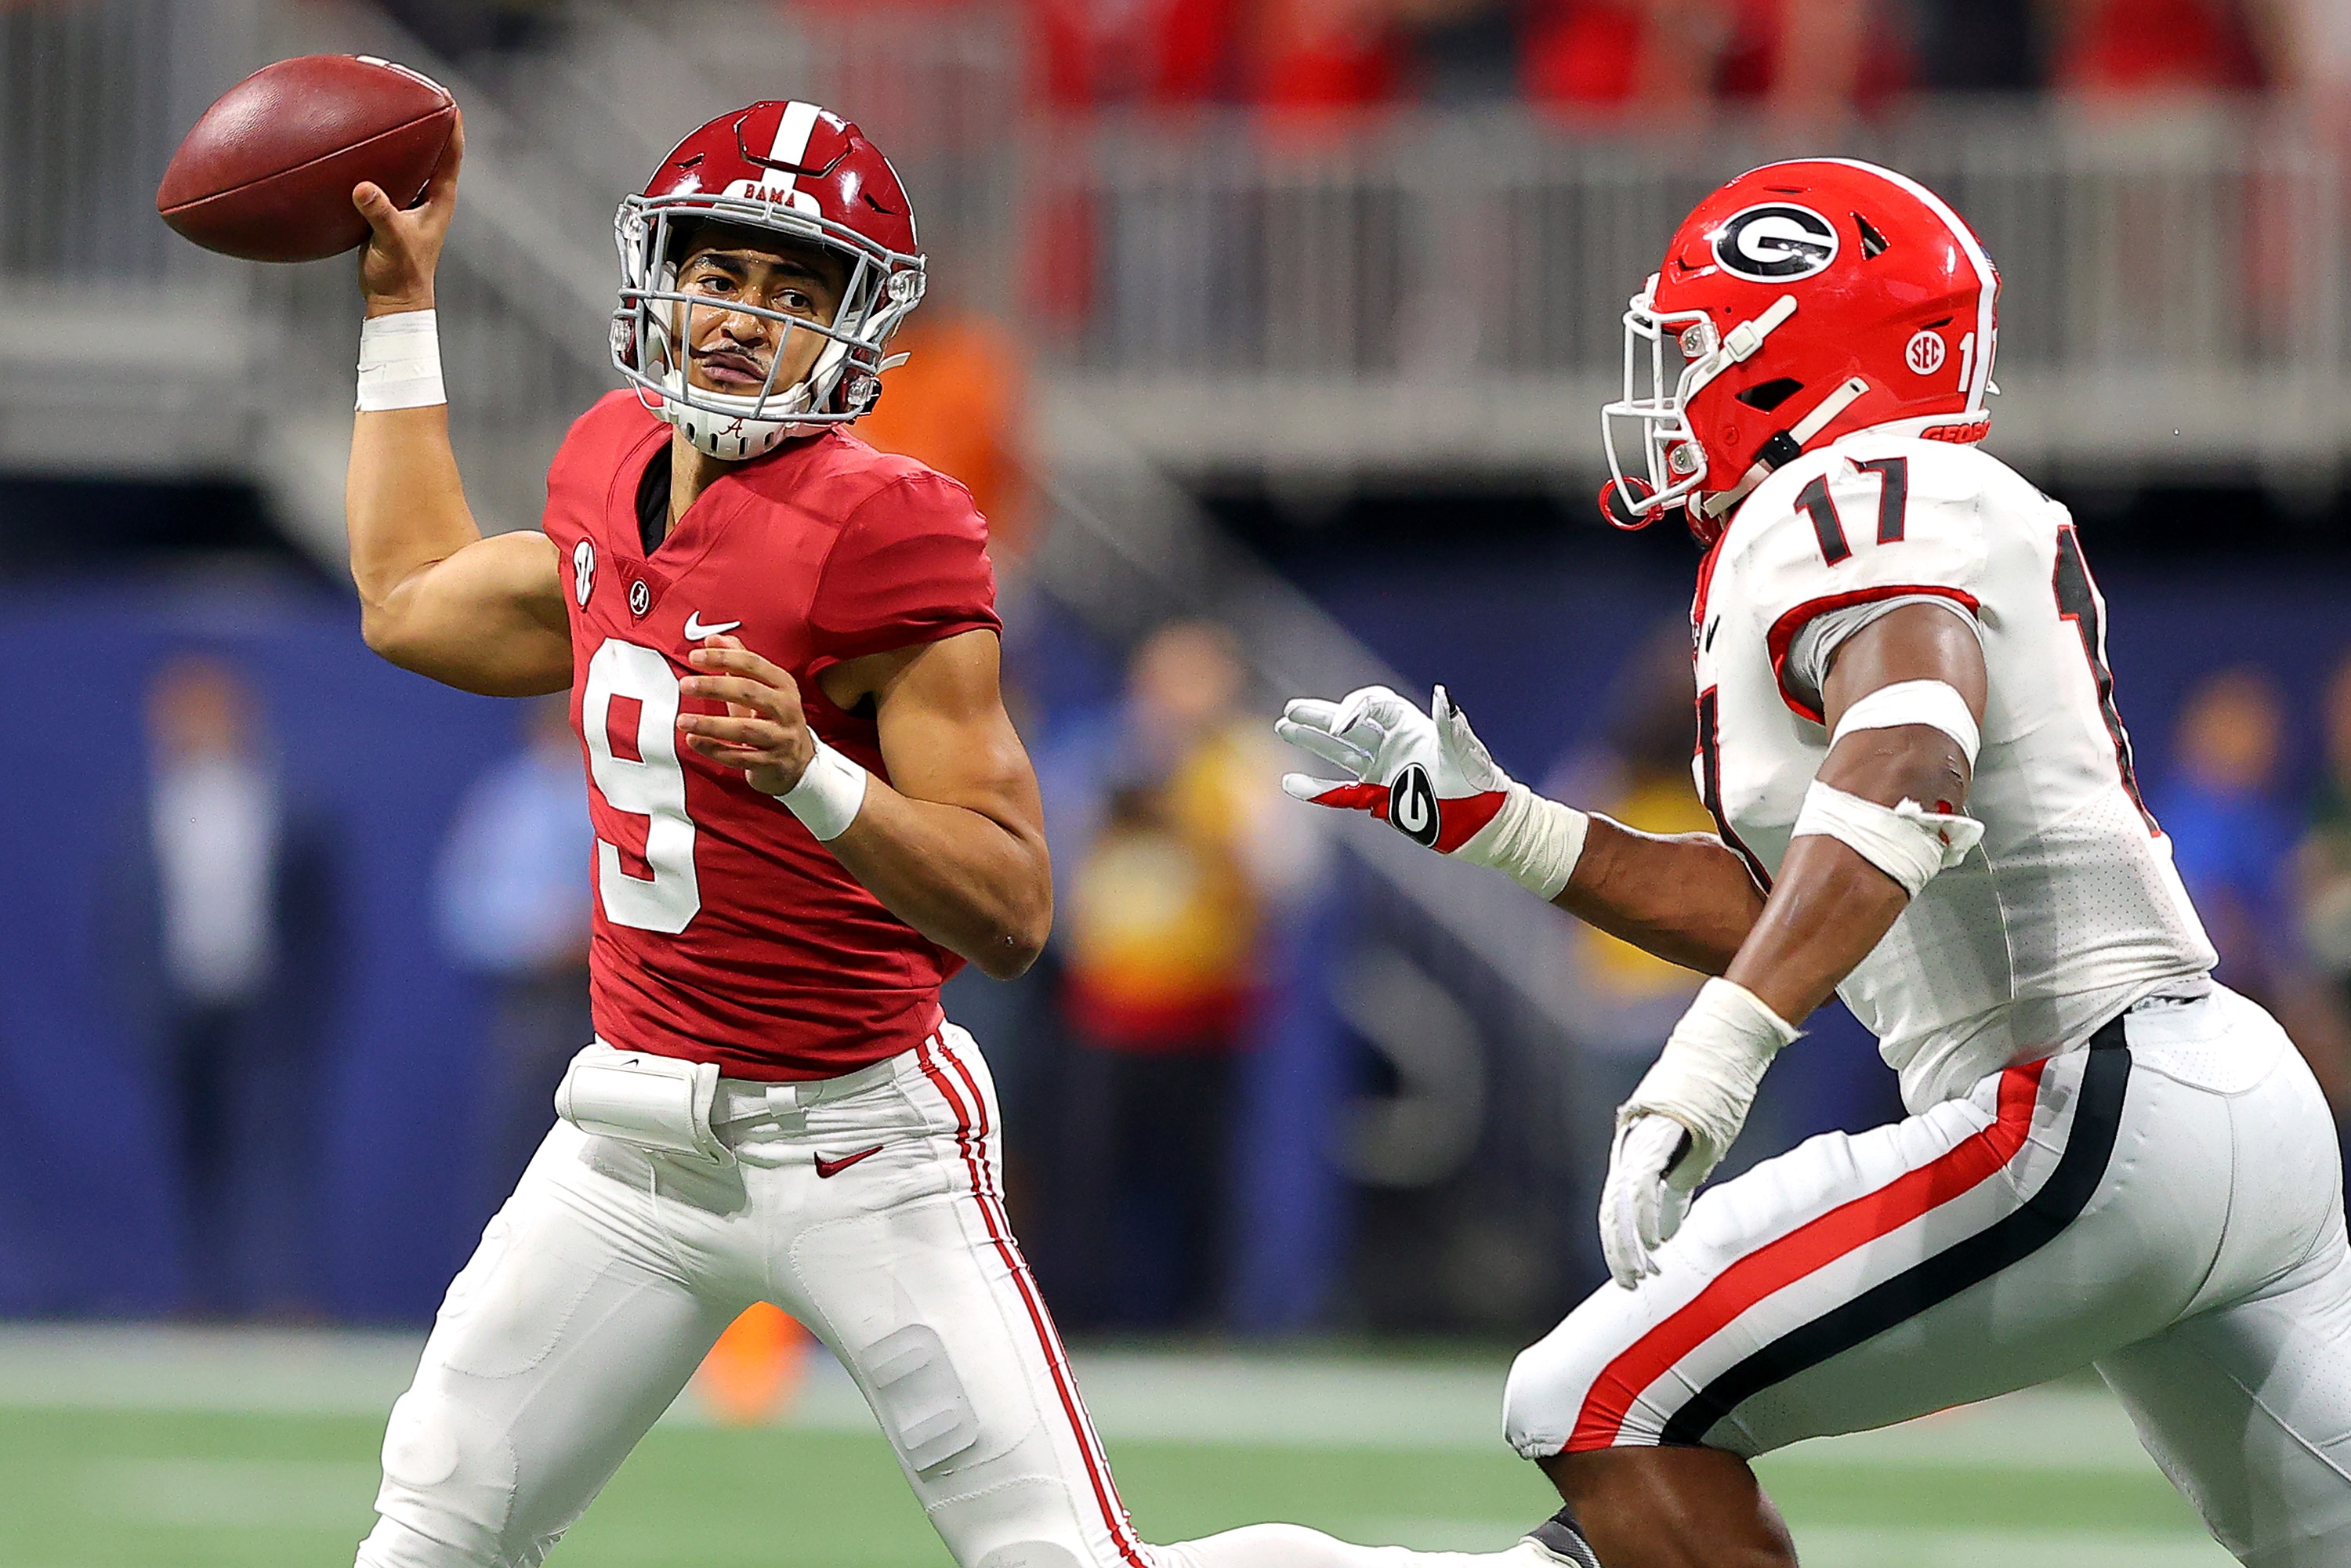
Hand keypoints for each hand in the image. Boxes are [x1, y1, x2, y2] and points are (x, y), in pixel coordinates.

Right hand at [354, 110, 463, 315]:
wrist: (393, 301)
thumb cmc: (400, 274)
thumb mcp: (390, 241)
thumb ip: (379, 213)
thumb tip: (363, 188)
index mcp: (440, 198)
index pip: (451, 152)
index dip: (452, 123)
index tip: (446, 95)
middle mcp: (429, 195)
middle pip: (431, 148)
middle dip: (423, 119)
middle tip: (409, 88)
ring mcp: (410, 202)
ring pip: (407, 160)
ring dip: (397, 138)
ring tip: (380, 107)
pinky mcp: (390, 208)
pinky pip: (384, 175)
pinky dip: (374, 158)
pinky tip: (353, 145)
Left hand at [676, 635, 816, 795]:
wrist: (798, 762)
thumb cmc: (773, 720)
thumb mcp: (761, 688)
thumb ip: (738, 662)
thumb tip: (713, 639)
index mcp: (783, 685)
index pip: (752, 663)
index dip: (722, 658)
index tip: (695, 657)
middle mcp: (786, 708)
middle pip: (749, 692)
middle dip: (714, 686)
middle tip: (686, 684)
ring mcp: (781, 737)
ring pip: (744, 729)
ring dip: (710, 724)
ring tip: (684, 720)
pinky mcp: (771, 762)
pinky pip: (740, 757)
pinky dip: (714, 749)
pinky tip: (694, 741)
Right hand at [1276, 684, 1515, 853]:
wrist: (1485, 823)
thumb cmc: (1480, 782)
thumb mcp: (1465, 752)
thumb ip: (1450, 725)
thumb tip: (1442, 696)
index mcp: (1411, 728)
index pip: (1374, 707)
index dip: (1354, 710)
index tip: (1341, 726)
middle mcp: (1394, 746)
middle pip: (1350, 724)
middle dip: (1320, 716)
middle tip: (1292, 710)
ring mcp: (1385, 773)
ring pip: (1340, 753)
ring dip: (1313, 741)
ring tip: (1284, 728)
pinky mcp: (1380, 800)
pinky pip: (1341, 793)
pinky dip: (1316, 790)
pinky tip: (1290, 783)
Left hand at [1599, 1112, 1699, 1289]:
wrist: (1720, 1050)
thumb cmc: (1712, 1100)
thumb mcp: (1695, 1155)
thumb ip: (1676, 1190)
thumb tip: (1665, 1231)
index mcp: (1634, 1155)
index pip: (1616, 1210)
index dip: (1619, 1245)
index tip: (1630, 1276)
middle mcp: (1629, 1150)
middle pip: (1611, 1211)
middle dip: (1618, 1253)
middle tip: (1631, 1286)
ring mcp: (1640, 1141)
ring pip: (1621, 1202)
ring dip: (1630, 1244)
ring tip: (1641, 1274)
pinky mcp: (1656, 1134)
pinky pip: (1644, 1182)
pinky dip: (1647, 1215)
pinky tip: (1655, 1242)